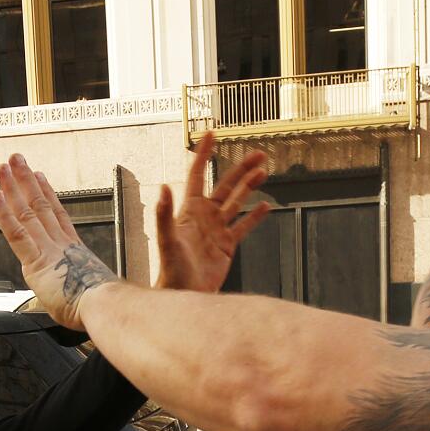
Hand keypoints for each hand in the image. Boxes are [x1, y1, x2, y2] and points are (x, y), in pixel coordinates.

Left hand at [0, 154, 118, 331]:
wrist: (106, 307)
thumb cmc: (103, 308)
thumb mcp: (94, 294)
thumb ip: (85, 290)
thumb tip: (87, 301)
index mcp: (75, 252)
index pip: (58, 217)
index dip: (48, 194)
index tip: (40, 178)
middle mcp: (60, 245)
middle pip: (40, 206)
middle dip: (27, 181)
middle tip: (17, 161)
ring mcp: (47, 250)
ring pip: (27, 212)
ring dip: (13, 187)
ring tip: (4, 166)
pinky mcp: (36, 261)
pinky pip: (17, 233)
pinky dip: (4, 214)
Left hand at [156, 134, 270, 293]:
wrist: (184, 295)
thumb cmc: (171, 271)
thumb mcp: (167, 241)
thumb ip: (164, 214)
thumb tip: (164, 187)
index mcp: (189, 210)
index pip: (197, 175)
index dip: (204, 154)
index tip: (212, 134)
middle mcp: (204, 216)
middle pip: (225, 185)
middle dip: (240, 169)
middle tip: (258, 155)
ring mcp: (216, 230)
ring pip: (236, 202)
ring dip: (250, 187)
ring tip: (264, 172)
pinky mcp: (227, 245)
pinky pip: (243, 226)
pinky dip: (255, 216)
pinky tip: (265, 206)